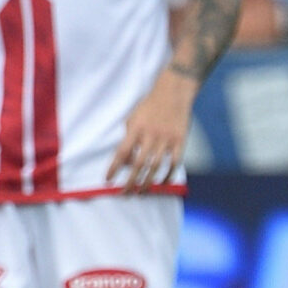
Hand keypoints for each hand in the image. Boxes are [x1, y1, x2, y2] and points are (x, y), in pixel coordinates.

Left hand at [109, 71, 197, 190]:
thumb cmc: (149, 107)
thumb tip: (126, 163)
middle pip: (139, 164)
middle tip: (124, 194)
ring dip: (148, 182)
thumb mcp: (132, 119)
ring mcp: (167, 139)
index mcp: (136, 129)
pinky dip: (168, 175)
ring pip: (156, 167)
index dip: (114, 168)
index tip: (107, 180)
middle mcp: (151, 135)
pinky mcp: (180, 141)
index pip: (122, 152)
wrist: (173, 93)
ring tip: (141, 192)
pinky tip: (162, 183)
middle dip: (130, 182)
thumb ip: (128, 140)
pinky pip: (174, 163)